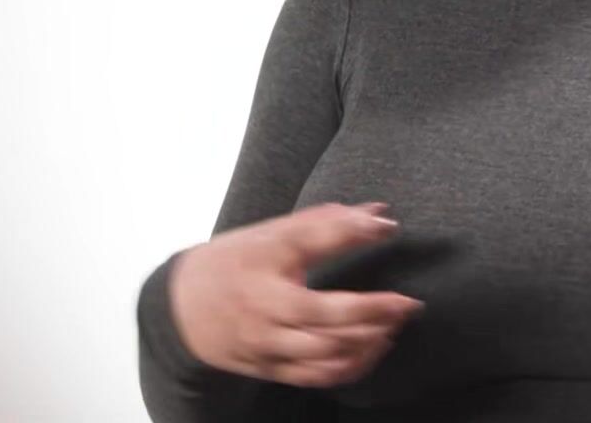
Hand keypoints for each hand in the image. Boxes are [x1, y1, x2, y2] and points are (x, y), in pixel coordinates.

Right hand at [169, 202, 424, 387]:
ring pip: (324, 352)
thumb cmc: (234, 263)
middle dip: (375, 310)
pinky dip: (351, 366)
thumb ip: (327, 223)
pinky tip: (372, 348)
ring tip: (393, 324)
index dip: (353, 233)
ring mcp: (266, 344)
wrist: (181, 308)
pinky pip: (316, 376)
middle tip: (408, 303)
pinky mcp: (269, 369)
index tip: (388, 228)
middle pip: (325, 315)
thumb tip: (380, 214)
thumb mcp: (272, 234)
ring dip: (367, 341)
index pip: (310, 243)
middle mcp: (263, 308)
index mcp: (262, 264)